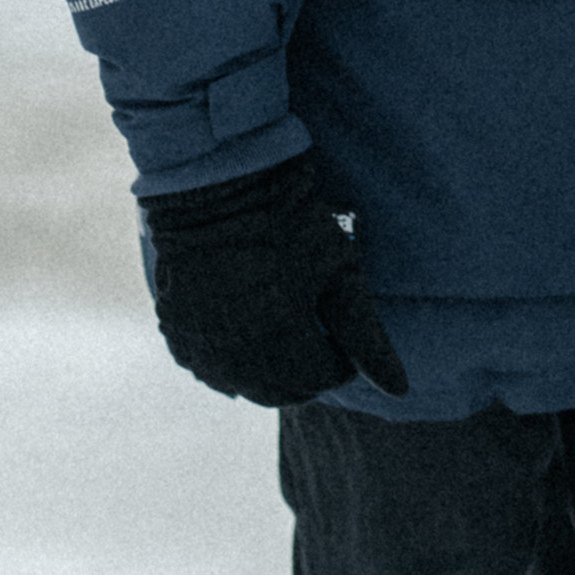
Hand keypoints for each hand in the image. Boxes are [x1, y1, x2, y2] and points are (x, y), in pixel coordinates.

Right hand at [143, 155, 409, 405]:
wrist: (216, 183)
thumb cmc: (288, 221)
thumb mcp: (338, 271)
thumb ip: (366, 336)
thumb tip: (400, 391)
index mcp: (281, 343)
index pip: (325, 379)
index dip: (343, 359)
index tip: (347, 335)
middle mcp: (236, 357)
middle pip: (284, 391)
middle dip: (308, 371)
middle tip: (319, 335)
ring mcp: (201, 346)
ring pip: (244, 386)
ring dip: (269, 371)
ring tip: (285, 331)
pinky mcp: (175, 331)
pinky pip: (209, 368)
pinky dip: (229, 361)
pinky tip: (243, 331)